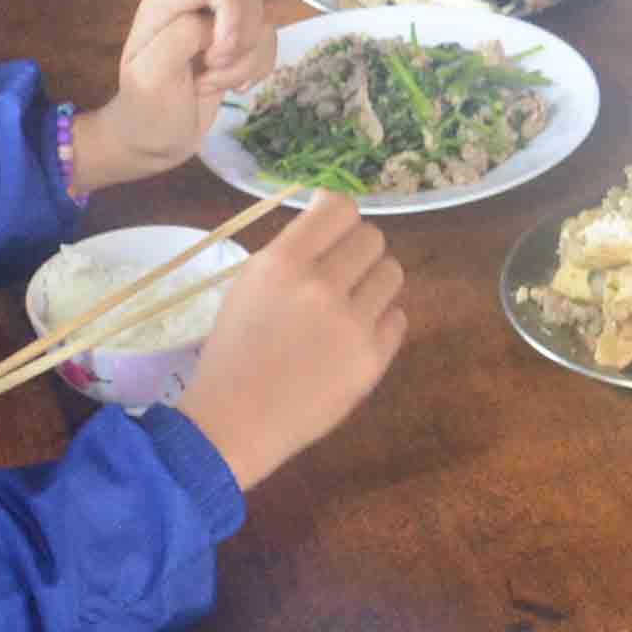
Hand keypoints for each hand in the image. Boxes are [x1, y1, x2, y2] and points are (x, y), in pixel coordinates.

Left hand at [72, 0, 275, 190]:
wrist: (154, 143)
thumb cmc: (146, 111)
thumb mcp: (151, 74)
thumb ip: (182, 36)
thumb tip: (218, 27)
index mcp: (165, 4)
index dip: (230, 7)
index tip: (221, 51)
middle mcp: (194, 7)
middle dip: (242, 35)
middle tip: (215, 67)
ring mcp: (218, 26)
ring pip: (262, 18)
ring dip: (247, 59)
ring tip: (214, 83)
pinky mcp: (237, 48)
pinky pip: (269, 41)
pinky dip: (259, 68)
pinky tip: (234, 88)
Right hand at [175, 193, 410, 484]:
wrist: (235, 422)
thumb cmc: (233, 353)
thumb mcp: (248, 286)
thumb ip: (291, 253)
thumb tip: (330, 217)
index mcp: (282, 264)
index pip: (338, 208)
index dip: (340, 214)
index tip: (334, 230)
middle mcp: (320, 287)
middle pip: (372, 238)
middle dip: (358, 252)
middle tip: (340, 275)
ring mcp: (351, 325)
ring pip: (392, 274)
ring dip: (373, 284)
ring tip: (348, 307)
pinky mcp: (372, 360)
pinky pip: (397, 318)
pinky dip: (380, 324)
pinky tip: (353, 339)